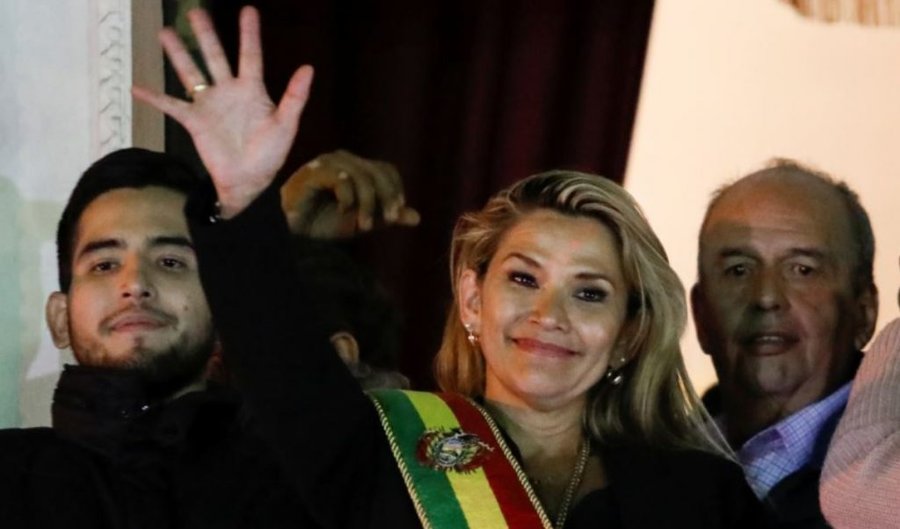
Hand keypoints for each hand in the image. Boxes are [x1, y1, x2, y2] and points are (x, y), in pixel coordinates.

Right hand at [132, 6, 313, 217]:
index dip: (249, 34)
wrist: (248, 181)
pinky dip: (155, 98)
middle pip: (215, 56)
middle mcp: (228, 92)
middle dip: (206, 35)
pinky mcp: (194, 122)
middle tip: (195, 11)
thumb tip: (308, 67)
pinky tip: (137, 87)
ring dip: (178, 54)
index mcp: (252, 90)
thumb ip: (295, 97)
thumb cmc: (270, 154)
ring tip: (165, 32)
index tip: (248, 10)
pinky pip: (172, 106)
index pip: (250, 56)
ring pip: (191, 73)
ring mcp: (209, 105)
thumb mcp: (286, 125)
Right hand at [281, 150, 419, 238]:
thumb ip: (386, 217)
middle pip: (378, 172)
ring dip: (368, 204)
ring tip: (364, 226)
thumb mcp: (362, 222)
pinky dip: (348, 199)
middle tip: (388, 221)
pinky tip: (343, 212)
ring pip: (362, 177)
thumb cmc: (324, 223)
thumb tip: (417, 218)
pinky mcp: (314, 171)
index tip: (395, 216)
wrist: (293, 230)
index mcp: (357, 166)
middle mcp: (344, 159)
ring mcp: (328, 162)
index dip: (395, 192)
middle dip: (386, 198)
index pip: (387, 171)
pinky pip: (342, 180)